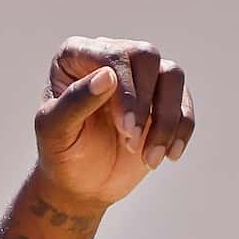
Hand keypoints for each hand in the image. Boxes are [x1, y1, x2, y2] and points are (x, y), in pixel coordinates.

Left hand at [34, 38, 193, 214]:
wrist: (79, 182)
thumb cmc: (60, 153)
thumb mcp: (55, 133)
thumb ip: (74, 103)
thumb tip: (108, 75)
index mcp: (77, 55)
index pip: (112, 55)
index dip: (125, 89)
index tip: (125, 128)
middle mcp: (112, 55)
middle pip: (147, 56)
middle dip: (144, 103)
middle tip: (132, 143)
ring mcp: (141, 74)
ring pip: (172, 76)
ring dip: (167, 120)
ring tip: (150, 159)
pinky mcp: (163, 96)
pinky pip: (184, 101)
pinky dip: (182, 129)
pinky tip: (170, 156)